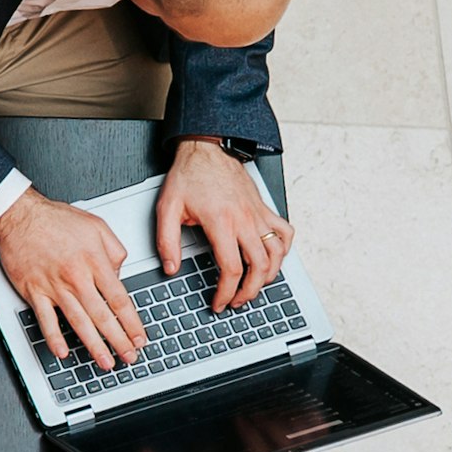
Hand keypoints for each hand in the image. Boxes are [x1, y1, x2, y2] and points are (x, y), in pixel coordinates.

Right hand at [0, 189, 144, 367]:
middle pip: (103, 316)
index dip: (131, 322)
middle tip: (129, 356)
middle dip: (119, 340)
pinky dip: (53, 337)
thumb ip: (114, 249)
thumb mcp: (96, 225)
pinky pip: (44, 319)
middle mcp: (76, 277)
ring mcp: (54, 286)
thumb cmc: (54, 219)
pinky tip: (62, 351)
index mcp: (94, 262)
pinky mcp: (34, 290)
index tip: (139, 337)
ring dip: (93, 345)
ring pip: (78, 321)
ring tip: (105, 361)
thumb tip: (119, 272)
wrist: (19, 215)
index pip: (119, 299)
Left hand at [153, 139, 293, 313]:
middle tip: (237, 302)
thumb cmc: (188, 176)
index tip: (219, 302)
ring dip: (269, 275)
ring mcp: (258, 214)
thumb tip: (171, 268)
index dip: (226, 292)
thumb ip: (167, 241)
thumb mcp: (166, 208)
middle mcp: (245, 220)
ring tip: (255, 287)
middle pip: (259, 266)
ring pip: (277, 253)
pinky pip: (285, 231)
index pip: (231, 268)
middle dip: (250, 291)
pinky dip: (284, 248)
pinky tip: (274, 258)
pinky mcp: (264, 208)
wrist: (206, 149)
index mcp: (221, 223)